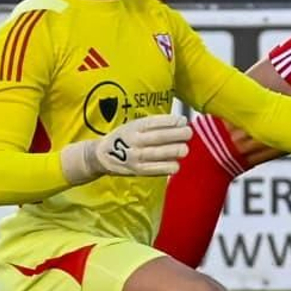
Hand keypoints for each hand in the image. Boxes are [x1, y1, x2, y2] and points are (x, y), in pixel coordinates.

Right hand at [59, 114, 193, 182]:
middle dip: (177, 135)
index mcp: (134, 127)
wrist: (102, 156)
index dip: (171, 121)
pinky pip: (156, 169)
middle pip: (159, 137)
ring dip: (175, 151)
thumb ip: (154, 125)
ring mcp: (136, 156)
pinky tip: (176, 164)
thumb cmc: (124, 138)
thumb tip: (180, 122)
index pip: (155, 122)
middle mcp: (135, 141)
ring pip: (160, 153)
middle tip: (188, 133)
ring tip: (184, 149)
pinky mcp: (138, 170)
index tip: (183, 120)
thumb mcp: (134, 125)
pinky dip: (168, 167)